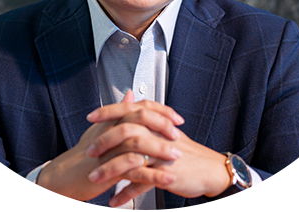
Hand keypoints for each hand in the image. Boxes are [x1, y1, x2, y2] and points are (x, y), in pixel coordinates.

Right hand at [32, 91, 182, 208]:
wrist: (67, 174)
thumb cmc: (86, 151)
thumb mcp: (103, 127)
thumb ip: (119, 110)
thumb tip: (130, 94)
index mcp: (115, 119)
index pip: (142, 108)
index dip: (162, 111)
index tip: (177, 118)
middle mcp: (114, 130)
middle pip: (142, 120)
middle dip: (164, 126)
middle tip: (178, 135)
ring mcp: (112, 149)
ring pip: (140, 144)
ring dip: (161, 150)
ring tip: (176, 156)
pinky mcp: (111, 170)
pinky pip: (136, 171)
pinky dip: (154, 175)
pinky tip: (166, 178)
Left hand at [87, 100, 249, 208]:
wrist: (209, 169)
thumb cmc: (185, 150)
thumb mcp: (164, 130)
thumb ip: (145, 115)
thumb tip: (128, 99)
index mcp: (155, 121)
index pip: (128, 109)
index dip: (108, 112)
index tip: (91, 117)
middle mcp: (157, 134)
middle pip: (125, 132)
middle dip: (103, 142)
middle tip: (89, 151)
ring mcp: (161, 154)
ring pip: (130, 160)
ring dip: (109, 171)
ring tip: (94, 179)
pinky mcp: (165, 174)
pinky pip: (140, 184)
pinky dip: (125, 193)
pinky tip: (113, 199)